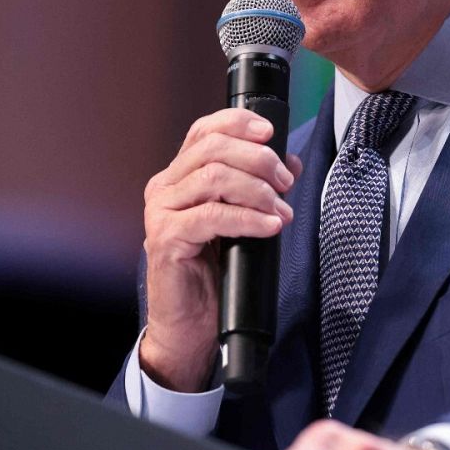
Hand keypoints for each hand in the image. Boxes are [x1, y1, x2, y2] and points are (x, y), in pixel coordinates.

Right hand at [139, 107, 301, 391]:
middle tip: (285, 182)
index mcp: (178, 176)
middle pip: (212, 148)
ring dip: (257, 190)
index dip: (238, 123)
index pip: (204, 130)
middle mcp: (164, 188)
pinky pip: (212, 216)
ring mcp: (160, 212)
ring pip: (213, 177)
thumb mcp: (241, 220)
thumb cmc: (214, 272)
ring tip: (281, 210)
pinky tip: (269, 226)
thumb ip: (257, 187)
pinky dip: (247, 218)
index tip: (271, 132)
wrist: (190, 325)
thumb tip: (289, 162)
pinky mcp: (165, 239)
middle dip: (258, 160)